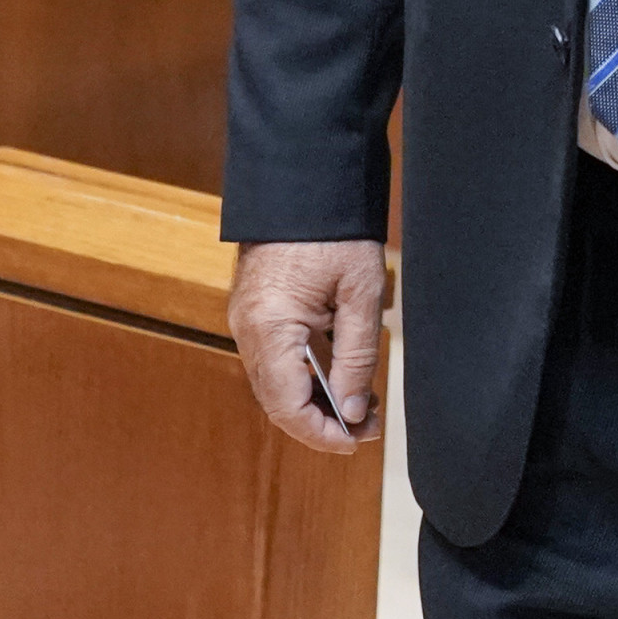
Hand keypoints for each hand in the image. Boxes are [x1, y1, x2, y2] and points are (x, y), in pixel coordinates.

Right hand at [230, 239, 386, 455]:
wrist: (305, 177)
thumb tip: (352, 412)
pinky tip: (341, 375)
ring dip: (316, 400)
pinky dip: (306, 376)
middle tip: (370, 424)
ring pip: (277, 382)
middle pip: (278, 400)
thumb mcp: (360, 293)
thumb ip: (357, 356)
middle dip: (323, 421)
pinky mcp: (256, 311)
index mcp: (269, 327)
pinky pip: (276, 359)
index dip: (321, 433)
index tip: (356, 440)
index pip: (287, 406)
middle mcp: (247, 329)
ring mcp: (247, 320)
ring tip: (364, 402)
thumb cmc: (335, 230)